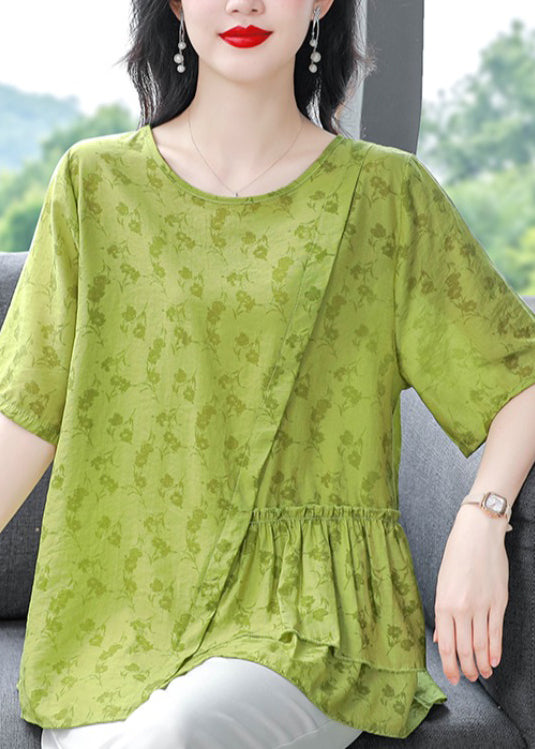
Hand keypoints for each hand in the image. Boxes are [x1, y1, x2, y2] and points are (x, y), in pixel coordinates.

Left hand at [433, 505, 508, 684]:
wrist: (477, 534)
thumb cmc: (456, 556)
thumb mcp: (442, 582)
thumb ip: (442, 612)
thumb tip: (440, 638)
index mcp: (442, 603)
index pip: (445, 645)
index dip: (449, 666)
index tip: (453, 677)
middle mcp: (461, 608)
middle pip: (464, 649)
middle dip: (466, 668)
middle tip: (469, 678)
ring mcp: (481, 606)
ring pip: (481, 644)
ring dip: (481, 663)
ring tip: (482, 674)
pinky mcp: (498, 602)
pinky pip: (496, 632)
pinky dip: (495, 650)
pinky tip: (494, 660)